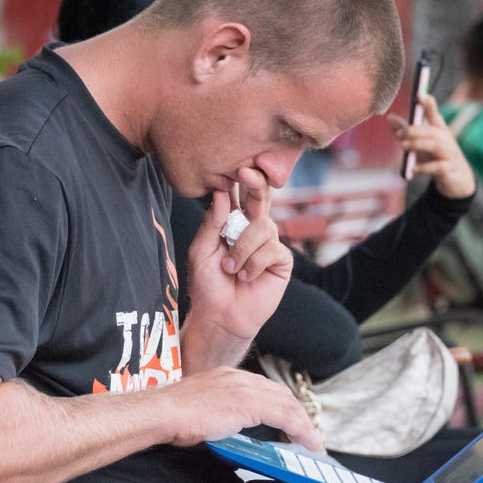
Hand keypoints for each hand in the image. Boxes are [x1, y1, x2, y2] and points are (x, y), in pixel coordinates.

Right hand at [161, 366, 321, 450]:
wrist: (165, 411)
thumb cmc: (173, 414)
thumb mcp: (201, 406)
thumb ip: (218, 411)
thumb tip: (224, 426)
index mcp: (228, 376)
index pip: (264, 387)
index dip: (280, 402)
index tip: (288, 416)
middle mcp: (240, 378)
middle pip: (280, 394)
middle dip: (296, 412)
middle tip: (306, 429)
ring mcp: (247, 389)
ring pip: (287, 404)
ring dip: (302, 424)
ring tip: (311, 439)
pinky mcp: (251, 405)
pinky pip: (285, 417)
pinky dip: (299, 429)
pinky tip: (306, 439)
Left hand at [185, 175, 291, 343]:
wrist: (220, 316)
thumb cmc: (207, 284)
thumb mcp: (201, 250)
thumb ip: (213, 222)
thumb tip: (223, 193)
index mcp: (233, 222)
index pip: (239, 194)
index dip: (241, 179)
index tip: (238, 165)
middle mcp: (253, 228)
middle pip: (261, 197)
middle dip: (256, 184)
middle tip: (247, 174)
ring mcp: (269, 243)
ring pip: (264, 226)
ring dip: (243, 247)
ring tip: (230, 267)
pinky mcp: (281, 261)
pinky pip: (272, 249)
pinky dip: (254, 263)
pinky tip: (246, 277)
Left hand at [389, 94, 475, 198]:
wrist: (458, 181)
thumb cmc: (437, 158)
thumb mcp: (422, 145)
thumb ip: (407, 132)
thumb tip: (389, 117)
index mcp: (440, 132)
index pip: (435, 115)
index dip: (429, 105)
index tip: (420, 96)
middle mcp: (446, 141)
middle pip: (432, 131)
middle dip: (414, 130)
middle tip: (398, 133)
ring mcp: (450, 155)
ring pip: (435, 146)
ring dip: (417, 144)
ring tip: (402, 146)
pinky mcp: (450, 170)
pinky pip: (438, 167)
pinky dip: (425, 167)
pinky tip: (413, 169)